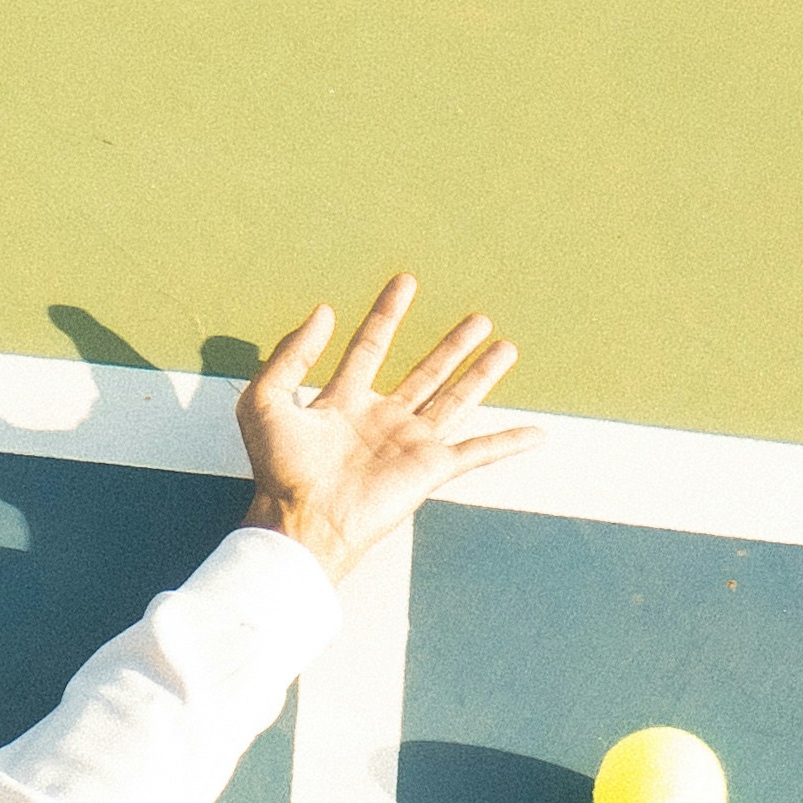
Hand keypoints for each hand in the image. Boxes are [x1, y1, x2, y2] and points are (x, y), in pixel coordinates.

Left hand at [235, 275, 521, 579]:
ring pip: (455, 400)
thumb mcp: (264, 400)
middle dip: (452, 346)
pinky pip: (478, 453)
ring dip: (482, 374)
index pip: (370, 347)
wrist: (301, 521)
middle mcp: (381, 422)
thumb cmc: (277, 471)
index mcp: (343, 404)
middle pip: (425, 373)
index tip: (406, 281)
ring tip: (506, 346)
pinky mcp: (429, 469)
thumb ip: (291, 354)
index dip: (387, 314)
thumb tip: (324, 311)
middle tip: (478, 319)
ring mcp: (408, 445)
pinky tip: (538, 435)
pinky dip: (509, 443)